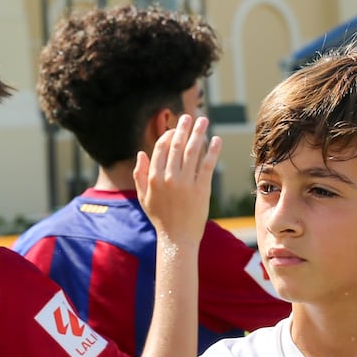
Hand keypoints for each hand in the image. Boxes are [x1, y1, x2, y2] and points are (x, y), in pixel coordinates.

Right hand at [134, 114, 221, 245]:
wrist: (177, 239)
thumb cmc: (160, 219)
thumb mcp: (143, 197)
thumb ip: (140, 175)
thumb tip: (141, 153)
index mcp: (154, 178)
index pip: (161, 148)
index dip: (168, 136)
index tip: (176, 130)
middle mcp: (169, 178)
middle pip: (177, 146)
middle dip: (184, 128)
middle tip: (190, 117)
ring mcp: (186, 183)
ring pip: (192, 151)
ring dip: (199, 133)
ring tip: (204, 120)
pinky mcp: (201, 189)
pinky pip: (207, 165)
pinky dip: (212, 150)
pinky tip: (216, 140)